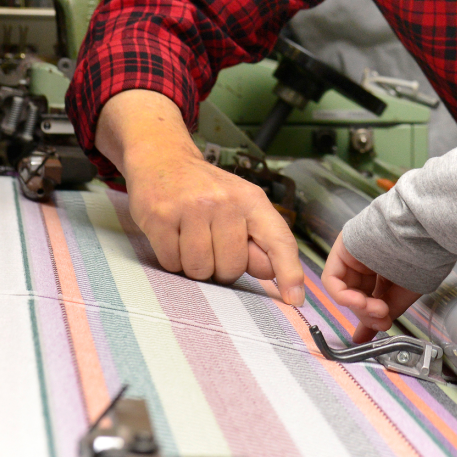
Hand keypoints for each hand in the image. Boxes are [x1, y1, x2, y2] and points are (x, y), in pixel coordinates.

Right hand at [97, 90, 303, 305]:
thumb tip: (270, 272)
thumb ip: (257, 239)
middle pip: (232, 268)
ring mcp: (191, 208)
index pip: (279, 240)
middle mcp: (225, 202)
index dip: (289, 272)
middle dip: (221, 267)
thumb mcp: (239, 205)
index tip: (295, 298)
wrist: (163, 157)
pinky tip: (173, 236)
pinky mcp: (161, 217)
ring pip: (200, 270)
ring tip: (191, 239)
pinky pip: (172, 262)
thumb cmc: (205, 189)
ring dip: (194, 265)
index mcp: (251, 200)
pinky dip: (172, 258)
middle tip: (211, 244)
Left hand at [322, 234, 421, 342]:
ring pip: (345, 290)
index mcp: (385, 267)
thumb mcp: (402, 293)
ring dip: (359, 307)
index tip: (369, 334)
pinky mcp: (342, 248)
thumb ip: (381, 315)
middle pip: (357, 296)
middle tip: (383, 319)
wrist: (422, 233)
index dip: (369, 317)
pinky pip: (333, 279)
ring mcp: (354, 254)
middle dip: (368, 313)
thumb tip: (364, 338)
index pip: (369, 296)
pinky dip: (343, 296)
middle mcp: (367, 260)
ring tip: (377, 309)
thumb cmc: (420, 258)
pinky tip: (360, 302)